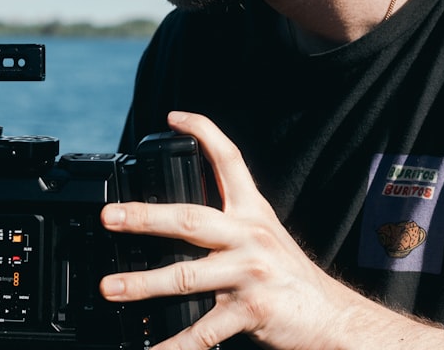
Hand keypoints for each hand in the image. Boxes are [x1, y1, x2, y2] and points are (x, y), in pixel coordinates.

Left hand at [100, 112, 443, 349]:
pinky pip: (204, 330)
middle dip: (145, 217)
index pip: (229, 160)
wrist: (333, 318)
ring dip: (143, 283)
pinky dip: (175, 343)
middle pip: (190, 218)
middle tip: (110, 216)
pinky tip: (152, 349)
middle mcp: (250, 236)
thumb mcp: (263, 235)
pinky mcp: (252, 310)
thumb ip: (226, 221)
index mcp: (252, 212)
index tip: (174, 117)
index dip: (204, 132)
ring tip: (110, 287)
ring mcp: (250, 274)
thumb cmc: (290, 277)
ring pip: (187, 276)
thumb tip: (174, 214)